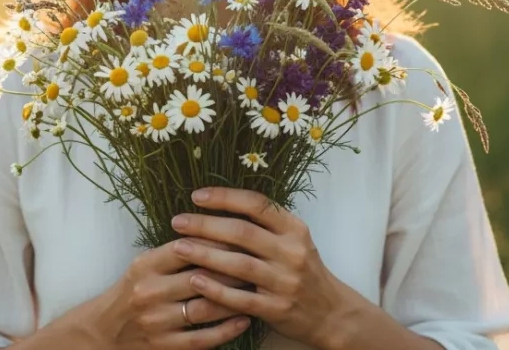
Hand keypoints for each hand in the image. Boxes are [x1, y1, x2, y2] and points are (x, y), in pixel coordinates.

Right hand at [83, 236, 253, 349]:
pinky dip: (226, 329)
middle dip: (234, 269)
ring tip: (257, 290)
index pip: (187, 248)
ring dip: (235, 299)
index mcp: (146, 266)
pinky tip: (244, 319)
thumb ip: (174, 252)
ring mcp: (157, 322)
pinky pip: (202, 338)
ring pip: (205, 308)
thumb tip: (217, 231)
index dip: (219, 242)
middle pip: (201, 277)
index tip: (244, 237)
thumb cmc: (132, 290)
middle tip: (260, 262)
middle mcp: (150, 292)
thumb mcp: (144, 264)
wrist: (104, 332)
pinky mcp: (165, 346)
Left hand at [169, 188, 364, 349]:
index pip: (257, 205)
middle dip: (205, 225)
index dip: (224, 197)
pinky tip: (195, 282)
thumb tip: (221, 205)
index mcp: (294, 229)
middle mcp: (291, 252)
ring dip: (205, 255)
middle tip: (178, 221)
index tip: (196, 196)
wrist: (330, 312)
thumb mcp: (295, 241)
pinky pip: (240, 298)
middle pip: (242, 232)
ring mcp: (284, 281)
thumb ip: (266, 225)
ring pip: (239, 264)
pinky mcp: (276, 308)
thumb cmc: (304, 270)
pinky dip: (216, 290)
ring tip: (178, 247)